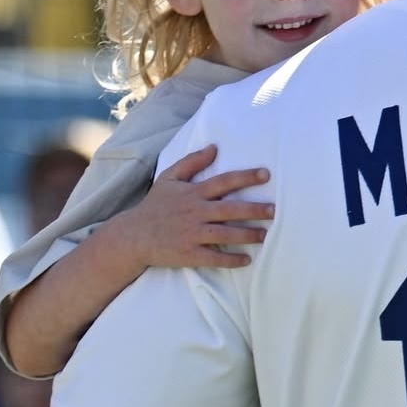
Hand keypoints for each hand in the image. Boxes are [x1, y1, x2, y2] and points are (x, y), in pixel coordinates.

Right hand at [105, 145, 273, 273]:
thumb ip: (191, 162)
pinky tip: (247, 260)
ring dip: (247, 235)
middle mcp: (194, 212)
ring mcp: (191, 234)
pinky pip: (213, 258)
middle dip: (254, 209)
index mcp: (192, 193)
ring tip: (265, 235)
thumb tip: (214, 147)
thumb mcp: (168, 178)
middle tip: (274, 210)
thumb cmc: (155, 206)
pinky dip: (230, 260)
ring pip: (225, 235)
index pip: (223, 182)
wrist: (133, 236)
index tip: (266, 174)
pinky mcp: (188, 254)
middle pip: (229, 209)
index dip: (245, 177)